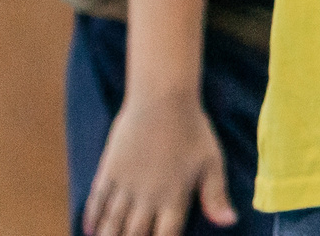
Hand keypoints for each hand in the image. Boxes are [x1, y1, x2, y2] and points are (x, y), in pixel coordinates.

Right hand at [84, 91, 235, 235]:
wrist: (163, 97)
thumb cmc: (193, 128)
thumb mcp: (211, 161)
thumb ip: (216, 195)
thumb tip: (230, 222)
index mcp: (174, 197)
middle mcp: (147, 196)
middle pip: (134, 235)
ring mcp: (125, 184)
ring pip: (112, 223)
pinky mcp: (110, 169)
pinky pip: (97, 200)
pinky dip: (91, 218)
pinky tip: (89, 230)